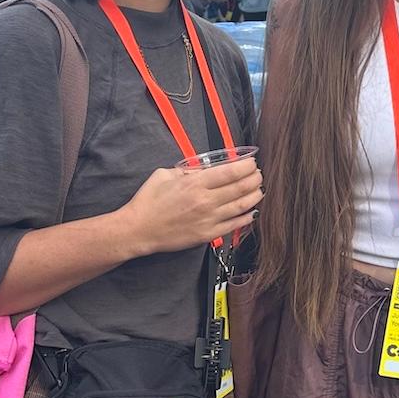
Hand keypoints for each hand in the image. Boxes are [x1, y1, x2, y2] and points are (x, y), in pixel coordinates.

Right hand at [120, 156, 262, 257]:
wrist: (139, 229)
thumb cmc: (149, 200)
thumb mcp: (165, 174)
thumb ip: (187, 170)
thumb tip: (204, 168)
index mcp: (195, 183)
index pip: (230, 171)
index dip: (246, 166)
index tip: (252, 163)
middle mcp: (206, 201)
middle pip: (240, 188)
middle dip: (254, 179)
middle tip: (258, 175)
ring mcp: (209, 219)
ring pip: (242, 206)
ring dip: (255, 196)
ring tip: (259, 190)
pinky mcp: (208, 234)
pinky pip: (234, 225)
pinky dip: (247, 217)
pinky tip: (252, 211)